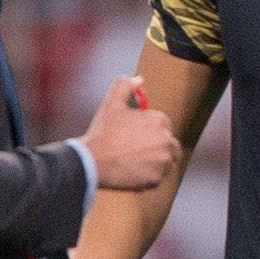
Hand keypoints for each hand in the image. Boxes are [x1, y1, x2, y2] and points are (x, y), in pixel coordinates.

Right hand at [81, 76, 181, 192]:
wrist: (91, 161)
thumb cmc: (102, 132)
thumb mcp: (111, 104)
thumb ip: (125, 86)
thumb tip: (139, 79)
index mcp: (160, 121)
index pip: (163, 125)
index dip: (148, 129)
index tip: (135, 135)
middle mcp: (167, 141)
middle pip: (168, 144)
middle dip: (156, 145)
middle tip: (135, 149)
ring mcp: (163, 161)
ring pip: (166, 161)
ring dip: (155, 161)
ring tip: (134, 161)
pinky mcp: (156, 179)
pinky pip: (157, 177)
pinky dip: (148, 176)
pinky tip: (132, 172)